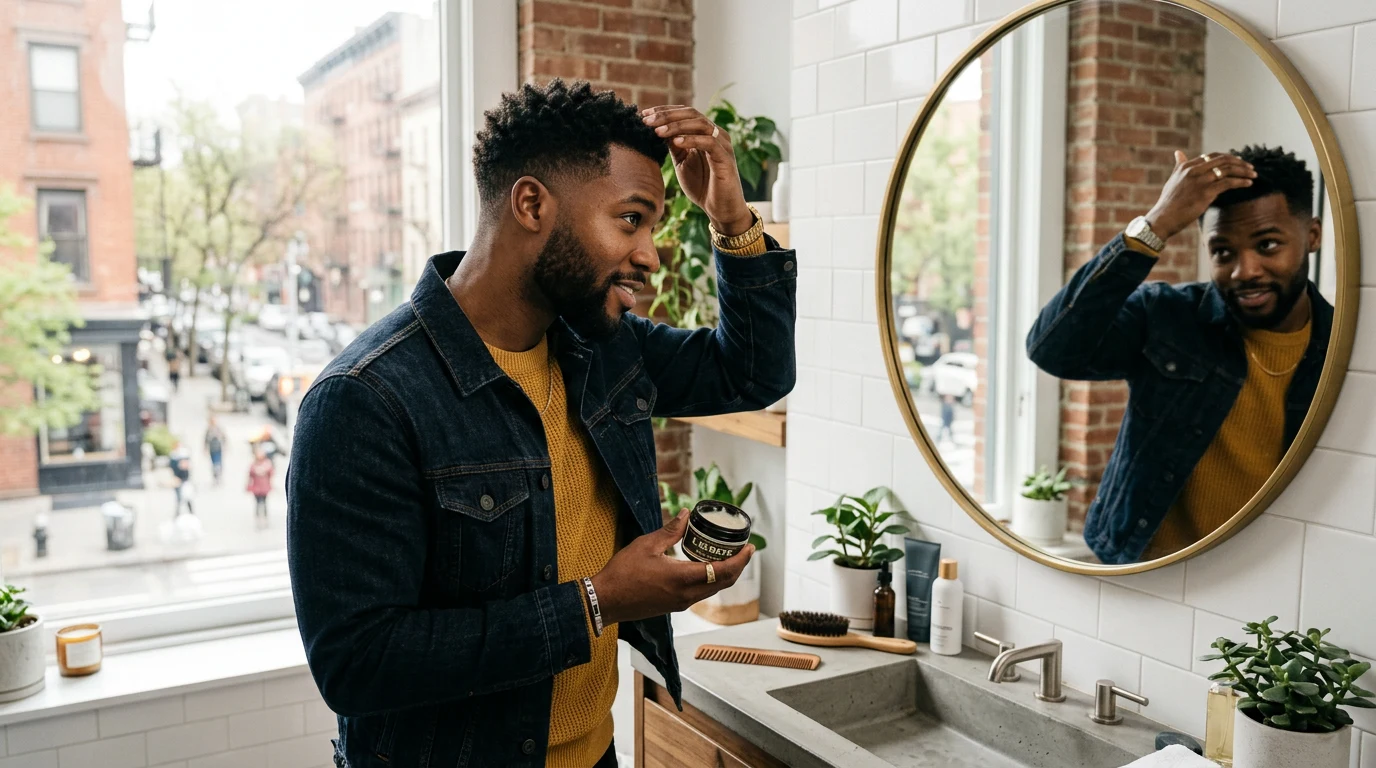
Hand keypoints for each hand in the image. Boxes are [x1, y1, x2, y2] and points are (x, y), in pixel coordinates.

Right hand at [590, 512, 753, 625]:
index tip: (750, 547)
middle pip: (724, 583)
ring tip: (728, 557)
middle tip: (744, 550)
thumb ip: (670, 530)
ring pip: (713, 590)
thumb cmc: (623, 572)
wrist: (606, 600)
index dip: (741, 560)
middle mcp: (687, 594)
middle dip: (738, 567)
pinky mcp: (674, 606)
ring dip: (725, 575)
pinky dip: (711, 581)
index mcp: (683, 578)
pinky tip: (706, 568)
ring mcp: (681, 603)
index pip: (723, 571)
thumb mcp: (647, 545)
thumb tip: (687, 515)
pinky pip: (701, 594)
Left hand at [640, 105, 753, 235]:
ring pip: (700, 124)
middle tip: (647, 120)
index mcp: (705, 133)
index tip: (644, 114)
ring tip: (658, 131)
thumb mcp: (682, 162)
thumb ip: (673, 146)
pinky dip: (692, 140)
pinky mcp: (726, 158)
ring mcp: (722, 145)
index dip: (664, 111)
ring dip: (677, 126)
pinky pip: (709, 142)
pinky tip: (676, 142)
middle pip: (691, 113)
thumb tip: (656, 129)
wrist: (720, 210)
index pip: (685, 113)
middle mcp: (716, 134)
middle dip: (667, 115)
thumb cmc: (702, 186)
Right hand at [1145, 150, 1255, 239]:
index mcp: (1186, 166)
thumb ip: (1179, 165)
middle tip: (1250, 167)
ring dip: (1244, 171)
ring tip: (1253, 175)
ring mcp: (1200, 181)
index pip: (1212, 156)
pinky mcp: (1206, 192)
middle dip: (1240, 162)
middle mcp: (1194, 170)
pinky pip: (1228, 183)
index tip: (1238, 162)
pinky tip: (1248, 183)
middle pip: (1223, 160)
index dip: (1227, 157)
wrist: (1163, 218)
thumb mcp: (1172, 179)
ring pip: (1228, 170)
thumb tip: (1178, 152)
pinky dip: (1241, 182)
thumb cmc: (1168, 202)